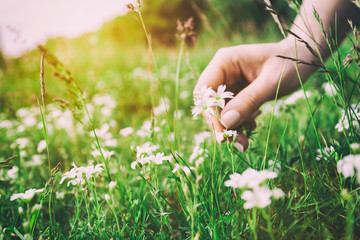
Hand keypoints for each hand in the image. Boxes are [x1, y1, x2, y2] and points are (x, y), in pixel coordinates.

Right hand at [194, 41, 315, 150]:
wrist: (304, 60)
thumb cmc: (290, 63)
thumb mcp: (272, 82)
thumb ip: (249, 100)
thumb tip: (226, 122)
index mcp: (224, 62)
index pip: (205, 90)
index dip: (210, 112)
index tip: (223, 132)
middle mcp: (222, 72)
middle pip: (209, 103)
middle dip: (221, 124)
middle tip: (237, 142)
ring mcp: (228, 83)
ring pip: (218, 111)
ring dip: (229, 128)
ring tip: (245, 141)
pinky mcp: (236, 93)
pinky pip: (229, 113)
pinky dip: (237, 123)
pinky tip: (252, 124)